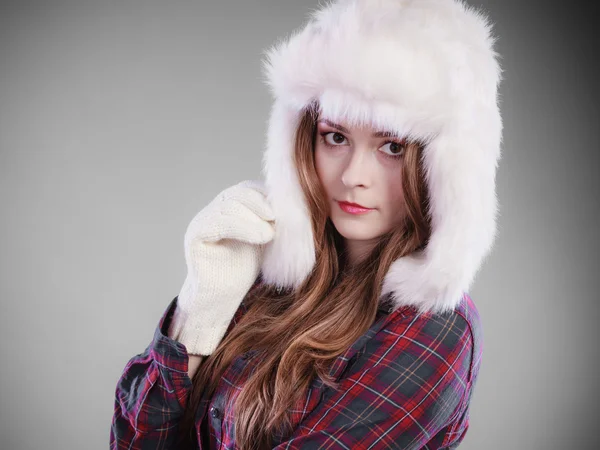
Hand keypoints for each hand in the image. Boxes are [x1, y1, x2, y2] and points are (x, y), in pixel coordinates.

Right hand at [168, 180, 274, 354]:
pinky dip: (243, 226)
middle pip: (241, 192)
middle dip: (264, 203)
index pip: (252, 189)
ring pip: (230, 204)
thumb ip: (275, 222)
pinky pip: (217, 222)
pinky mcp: (195, 236)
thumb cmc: (245, 270)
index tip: (291, 209)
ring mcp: (203, 220)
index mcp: (232, 207)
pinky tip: (263, 237)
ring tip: (272, 233)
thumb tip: (302, 204)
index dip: (272, 195)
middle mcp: (215, 210)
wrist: (222, 300)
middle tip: (281, 219)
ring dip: (256, 215)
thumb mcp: (265, 240)